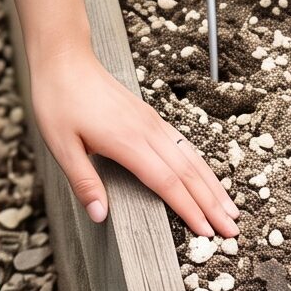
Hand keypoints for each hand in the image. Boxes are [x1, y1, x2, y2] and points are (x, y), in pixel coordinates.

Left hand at [28, 44, 237, 237]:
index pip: (166, 182)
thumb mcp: (60, 144)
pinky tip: (206, 175)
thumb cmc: (58, 98)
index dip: (189, 209)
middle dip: (212, 204)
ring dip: (212, 184)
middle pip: (187, 173)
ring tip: (231, 208)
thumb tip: (100, 215)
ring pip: (190, 156)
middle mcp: (146, 131)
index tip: (207, 233)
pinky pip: (182, 142)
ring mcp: (150, 121)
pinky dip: (200, 163)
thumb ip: (83, 181)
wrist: (64, 57)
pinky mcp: (149, 115)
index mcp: (126, 141)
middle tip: (232, 231)